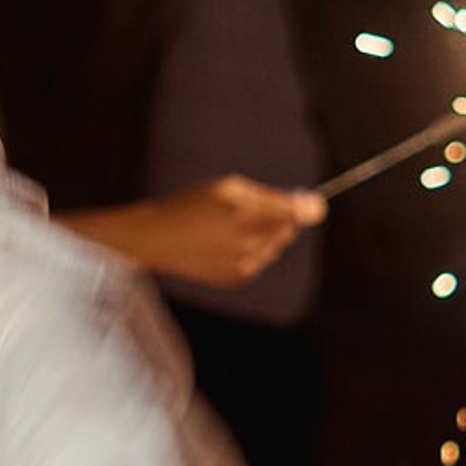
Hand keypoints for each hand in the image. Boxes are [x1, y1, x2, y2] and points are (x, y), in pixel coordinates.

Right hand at [131, 174, 325, 286]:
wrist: (155, 239)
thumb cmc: (190, 205)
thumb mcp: (226, 187)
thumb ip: (267, 195)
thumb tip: (306, 204)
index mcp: (252, 213)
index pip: (303, 213)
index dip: (310, 207)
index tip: (310, 203)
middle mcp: (253, 241)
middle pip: (290, 229)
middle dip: (280, 218)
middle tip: (252, 209)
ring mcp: (246, 263)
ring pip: (274, 246)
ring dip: (263, 236)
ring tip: (228, 228)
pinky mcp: (237, 278)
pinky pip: (258, 261)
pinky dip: (248, 252)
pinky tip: (221, 245)